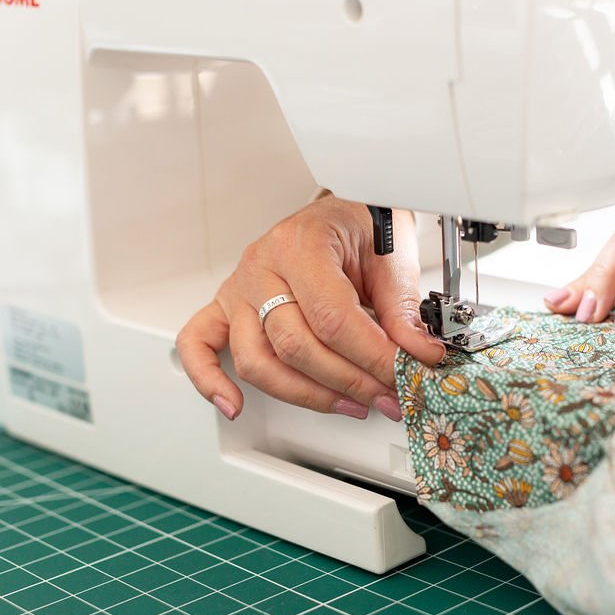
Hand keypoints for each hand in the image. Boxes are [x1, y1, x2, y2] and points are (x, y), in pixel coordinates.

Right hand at [176, 194, 445, 420]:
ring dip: (307, 394)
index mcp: (301, 245)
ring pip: (256, 360)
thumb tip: (416, 355)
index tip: (404, 375)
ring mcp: (239, 289)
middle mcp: (261, 267)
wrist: (345, 209)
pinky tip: (233, 404)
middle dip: (348, 381)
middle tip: (389, 395)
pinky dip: (208, 380)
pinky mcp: (226, 308)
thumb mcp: (392, 260)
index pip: (332, 318)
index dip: (371, 357)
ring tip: (351, 405)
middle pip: (295, 345)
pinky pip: (197, 345)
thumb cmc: (362, 228)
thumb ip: (402, 311)